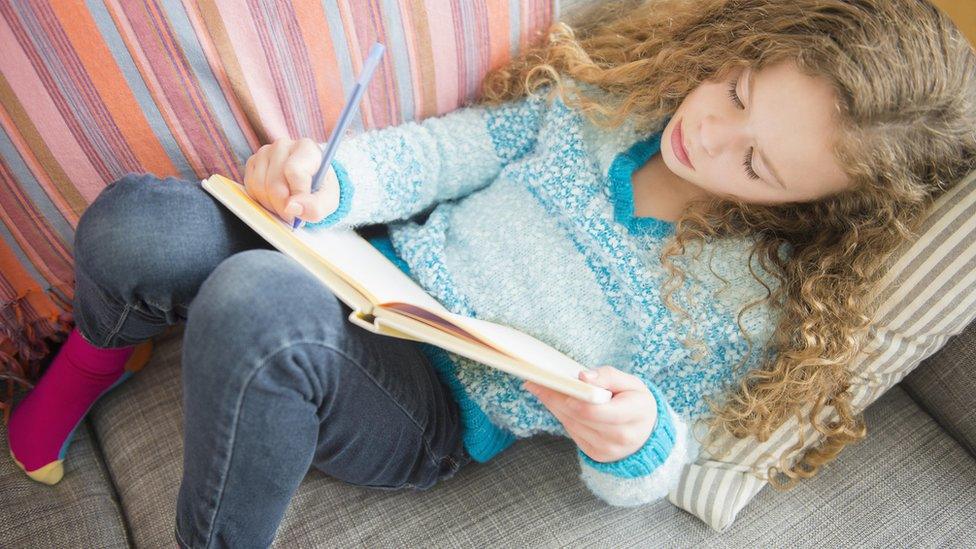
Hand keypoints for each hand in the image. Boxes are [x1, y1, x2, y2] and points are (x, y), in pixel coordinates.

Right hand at [243, 137, 340, 223]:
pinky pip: (250, 187)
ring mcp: (265, 152)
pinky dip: (261, 200)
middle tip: (292, 215)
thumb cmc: (320, 189)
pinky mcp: (252, 162)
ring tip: (285, 207)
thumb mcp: (329, 200)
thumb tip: (292, 207)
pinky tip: (274, 200)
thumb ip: (316, 206)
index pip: (294, 171)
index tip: (302, 208)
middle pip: (274, 183)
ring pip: (259, 186)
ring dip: (271, 205)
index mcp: (306, 148)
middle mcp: (283, 145)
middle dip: (283, 206)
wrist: (310, 183)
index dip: (297, 195)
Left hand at [523, 366, 656, 462]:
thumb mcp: (631, 383)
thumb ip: (608, 376)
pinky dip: (562, 415)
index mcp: (635, 414)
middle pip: (578, 416)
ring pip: (571, 424)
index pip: (596, 410)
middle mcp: (621, 436)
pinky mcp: (596, 454)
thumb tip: (583, 377)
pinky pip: (572, 431)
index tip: (559, 383)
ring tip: (540, 386)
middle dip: (557, 397)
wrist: (646, 433)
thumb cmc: (636, 402)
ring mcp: (608, 449)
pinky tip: (554, 401)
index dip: (576, 398)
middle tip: (537, 380)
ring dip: (554, 405)